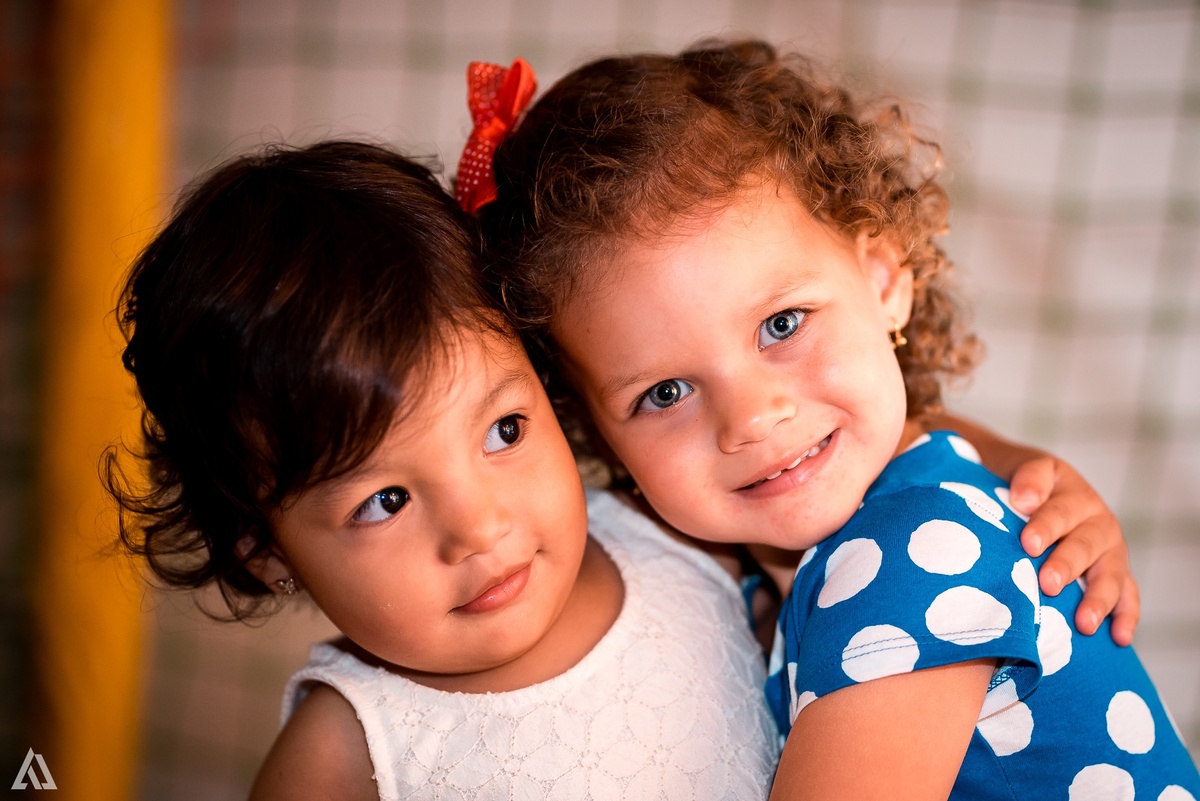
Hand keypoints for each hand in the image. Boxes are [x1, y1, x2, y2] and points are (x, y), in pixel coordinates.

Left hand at [1008, 456, 1139, 645]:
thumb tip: (1025, 499)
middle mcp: (1096, 523)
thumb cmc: (1028, 487)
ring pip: (1108, 575)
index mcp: (1074, 496)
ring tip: (1085, 623)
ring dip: (1098, 600)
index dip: (1045, 526)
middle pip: (1083, 546)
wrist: (1039, 490)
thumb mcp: (1029, 469)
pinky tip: (1120, 638)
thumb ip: (1030, 479)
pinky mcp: (1117, 573)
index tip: (1028, 543)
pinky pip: (1128, 595)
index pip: (1059, 511)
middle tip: (1048, 584)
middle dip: (1066, 567)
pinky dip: (1127, 616)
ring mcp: (1110, 550)